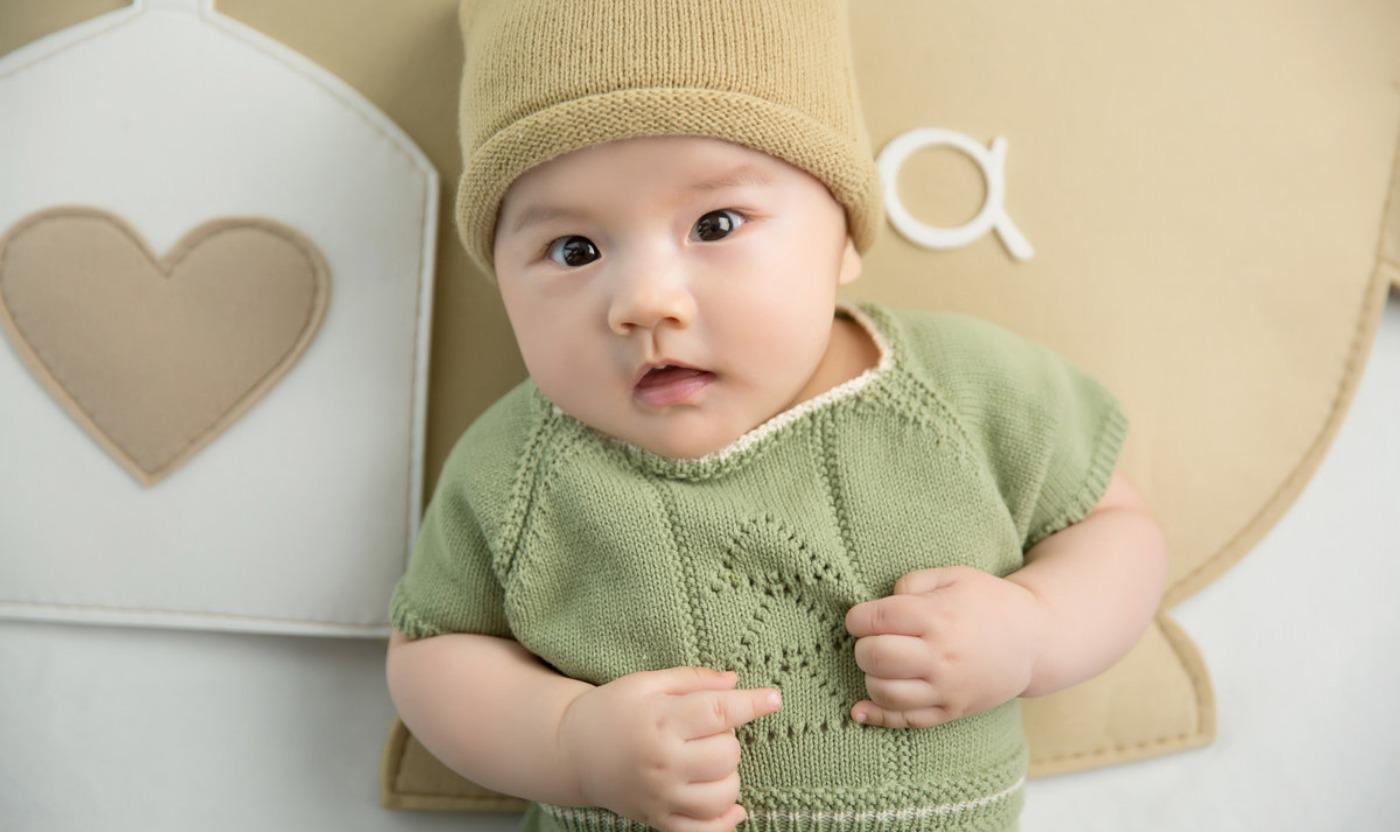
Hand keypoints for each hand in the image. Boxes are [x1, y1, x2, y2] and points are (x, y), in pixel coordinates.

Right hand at [556, 666, 782, 831]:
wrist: (570, 751)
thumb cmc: (612, 709)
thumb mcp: (647, 682)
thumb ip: (693, 680)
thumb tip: (737, 682)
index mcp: (660, 721)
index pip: (718, 712)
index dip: (752, 703)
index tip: (774, 698)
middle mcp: (663, 762)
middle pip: (727, 754)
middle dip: (728, 738)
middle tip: (707, 731)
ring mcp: (661, 797)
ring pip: (724, 794)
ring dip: (728, 776)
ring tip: (709, 762)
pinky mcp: (659, 820)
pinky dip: (725, 821)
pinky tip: (729, 805)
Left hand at [843, 565, 1045, 728]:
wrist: (1035, 641)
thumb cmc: (988, 602)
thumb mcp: (953, 576)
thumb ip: (911, 582)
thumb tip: (877, 606)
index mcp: (938, 617)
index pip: (875, 620)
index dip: (857, 618)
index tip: (861, 618)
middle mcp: (941, 655)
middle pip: (874, 656)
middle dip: (862, 646)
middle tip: (874, 639)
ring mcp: (946, 688)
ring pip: (883, 691)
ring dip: (871, 676)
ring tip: (883, 664)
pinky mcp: (951, 711)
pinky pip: (905, 721)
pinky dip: (876, 716)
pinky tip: (860, 709)